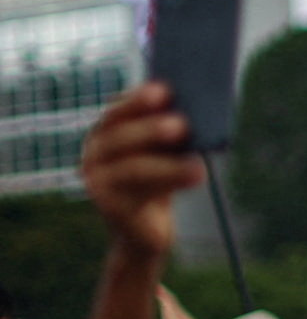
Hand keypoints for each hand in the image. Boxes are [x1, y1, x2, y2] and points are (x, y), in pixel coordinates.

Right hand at [80, 84, 203, 257]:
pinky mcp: (112, 207)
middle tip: (181, 124)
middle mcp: (95, 153)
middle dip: (151, 128)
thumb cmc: (160, 179)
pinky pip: (140, 193)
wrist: (145, 228)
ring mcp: (98, 181)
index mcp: (107, 131)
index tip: (164, 90)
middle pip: (120, 136)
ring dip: (168, 165)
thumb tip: (198, 111)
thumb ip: (172, 129)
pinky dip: (170, 184)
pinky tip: (196, 177)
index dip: (139, 99)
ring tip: (198, 165)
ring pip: (134, 167)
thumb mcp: (166, 149)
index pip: (118, 109)